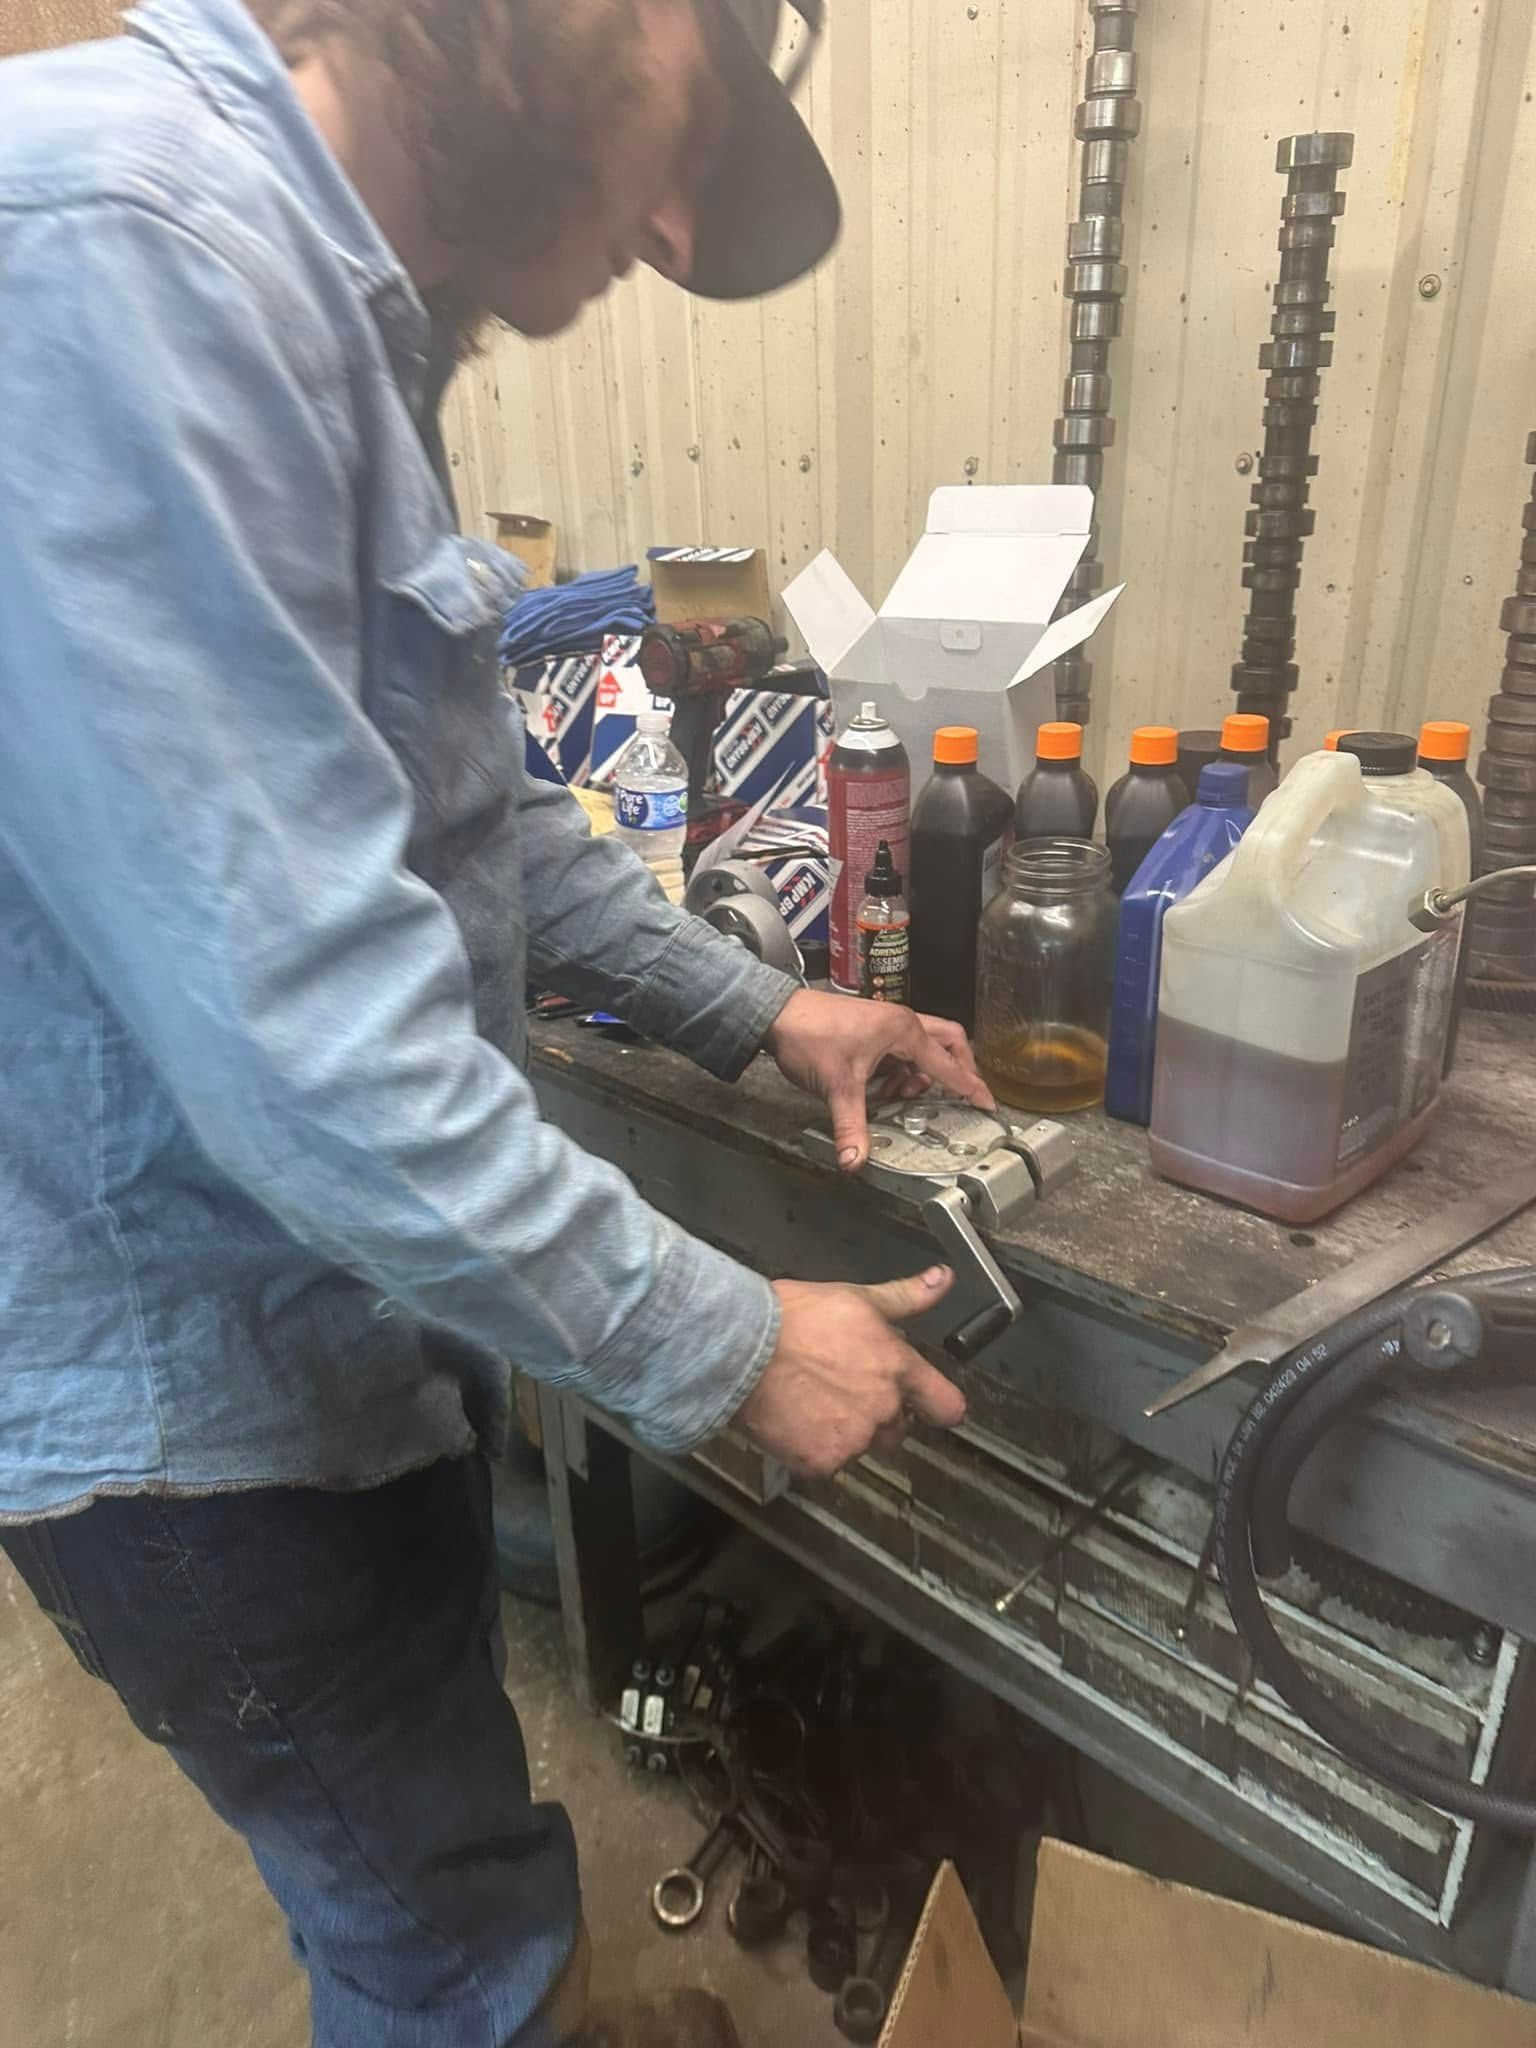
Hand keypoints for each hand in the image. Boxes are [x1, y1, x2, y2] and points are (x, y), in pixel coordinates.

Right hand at [734, 1267, 966, 1479]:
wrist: (742, 1348)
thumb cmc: (796, 1318)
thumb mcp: (857, 1298)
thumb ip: (907, 1296)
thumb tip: (943, 1279)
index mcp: (898, 1370)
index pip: (947, 1406)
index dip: (939, 1407)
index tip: (929, 1405)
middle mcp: (883, 1410)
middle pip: (898, 1429)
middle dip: (878, 1415)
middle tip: (843, 1391)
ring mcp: (853, 1440)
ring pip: (862, 1446)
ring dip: (847, 1432)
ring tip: (813, 1402)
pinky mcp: (822, 1463)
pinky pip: (827, 1463)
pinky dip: (814, 1448)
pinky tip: (795, 1420)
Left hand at [764, 988, 993, 1170]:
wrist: (777, 1015)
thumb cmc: (810, 1037)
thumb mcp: (837, 1086)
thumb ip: (851, 1125)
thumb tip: (855, 1160)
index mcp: (903, 1030)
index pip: (949, 1063)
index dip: (970, 1086)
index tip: (987, 1103)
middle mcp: (901, 1022)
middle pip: (948, 1043)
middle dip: (956, 1069)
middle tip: (957, 1096)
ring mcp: (885, 1022)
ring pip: (923, 1047)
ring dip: (921, 1073)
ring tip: (901, 1098)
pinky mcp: (870, 1028)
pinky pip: (900, 1049)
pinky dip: (901, 1070)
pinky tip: (882, 1089)